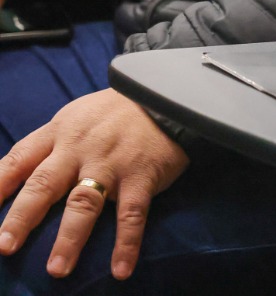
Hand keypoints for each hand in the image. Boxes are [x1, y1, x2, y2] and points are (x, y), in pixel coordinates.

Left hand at [0, 90, 188, 279]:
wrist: (168, 95)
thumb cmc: (115, 112)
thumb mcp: (75, 117)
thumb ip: (48, 146)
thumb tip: (17, 179)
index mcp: (58, 133)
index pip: (17, 161)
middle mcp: (79, 148)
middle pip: (44, 185)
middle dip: (21, 218)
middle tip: (4, 248)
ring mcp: (111, 162)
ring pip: (85, 203)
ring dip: (70, 238)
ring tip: (57, 269)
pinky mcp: (142, 175)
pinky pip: (133, 213)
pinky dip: (127, 243)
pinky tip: (121, 269)